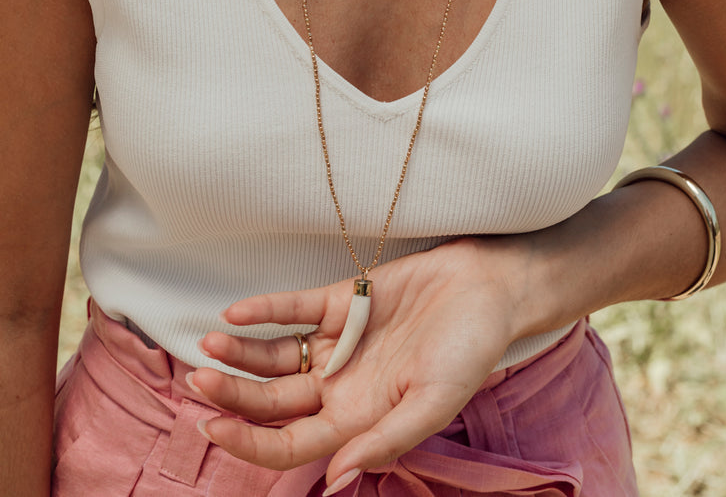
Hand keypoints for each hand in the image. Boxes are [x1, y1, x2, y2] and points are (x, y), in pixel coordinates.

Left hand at [188, 237, 519, 487]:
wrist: (490, 286)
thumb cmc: (472, 350)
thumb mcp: (435, 401)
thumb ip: (386, 440)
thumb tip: (334, 481)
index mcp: (358, 420)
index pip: (290, 444)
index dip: (250, 442)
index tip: (213, 428)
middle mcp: (340, 386)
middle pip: (273, 401)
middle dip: (233, 396)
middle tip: (197, 381)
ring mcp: (340, 342)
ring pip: (276, 356)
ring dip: (241, 353)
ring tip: (210, 344)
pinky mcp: (345, 300)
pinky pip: (296, 309)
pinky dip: (266, 310)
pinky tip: (238, 311)